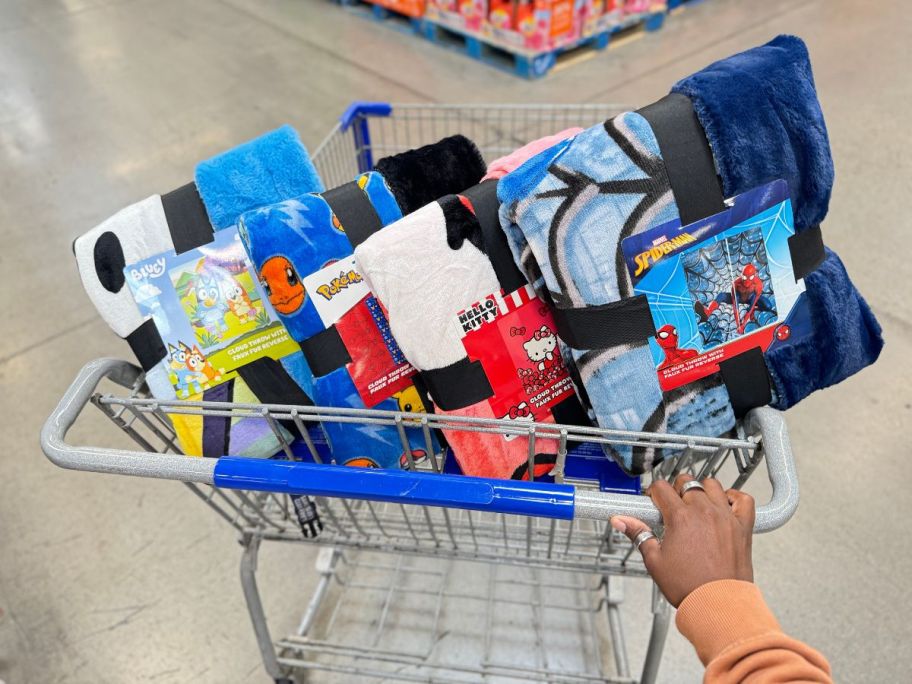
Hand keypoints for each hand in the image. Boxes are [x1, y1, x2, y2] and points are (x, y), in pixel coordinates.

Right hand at [611, 474, 754, 606]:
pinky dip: (735, 497)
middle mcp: (703, 511)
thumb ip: (638, 534)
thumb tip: (620, 520)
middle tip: (673, 506)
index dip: (654, 493)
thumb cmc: (688, 586)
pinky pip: (743, 499)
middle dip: (676, 489)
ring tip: (697, 505)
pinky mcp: (743, 526)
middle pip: (686, 481)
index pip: (661, 487)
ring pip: (713, 485)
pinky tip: (725, 504)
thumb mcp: (654, 561)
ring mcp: (725, 516)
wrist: (718, 604)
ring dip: (702, 490)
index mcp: (679, 517)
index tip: (654, 502)